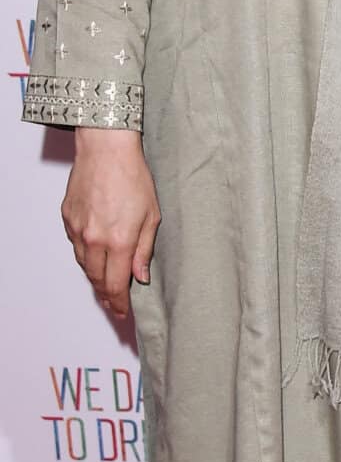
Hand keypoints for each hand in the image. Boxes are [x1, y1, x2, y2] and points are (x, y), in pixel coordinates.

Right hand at [61, 129, 160, 316]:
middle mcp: (94, 239)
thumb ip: (144, 250)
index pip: (116, 284)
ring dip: (95, 276)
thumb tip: (141, 276)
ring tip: (105, 284)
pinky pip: (76, 245)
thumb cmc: (133, 177)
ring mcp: (78, 229)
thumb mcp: (151, 216)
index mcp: (118, 241)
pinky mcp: (67, 218)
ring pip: (84, 264)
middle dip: (106, 294)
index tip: (121, 311)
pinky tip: (95, 254)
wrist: (106, 150)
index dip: (118, 302)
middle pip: (97, 279)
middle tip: (114, 304)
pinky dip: (86, 254)